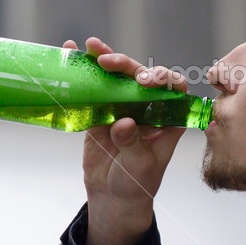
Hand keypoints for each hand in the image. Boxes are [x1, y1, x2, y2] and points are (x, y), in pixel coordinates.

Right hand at [62, 37, 186, 244]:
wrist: (113, 198)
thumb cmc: (136, 185)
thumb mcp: (140, 168)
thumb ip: (134, 145)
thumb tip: (124, 123)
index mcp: (167, 119)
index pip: (173, 90)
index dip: (162, 79)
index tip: (144, 81)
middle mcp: (147, 109)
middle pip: (140, 77)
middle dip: (127, 65)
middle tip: (109, 62)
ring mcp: (123, 108)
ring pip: (117, 78)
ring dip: (105, 59)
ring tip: (91, 46)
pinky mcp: (101, 112)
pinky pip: (94, 89)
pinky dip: (85, 72)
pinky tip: (72, 54)